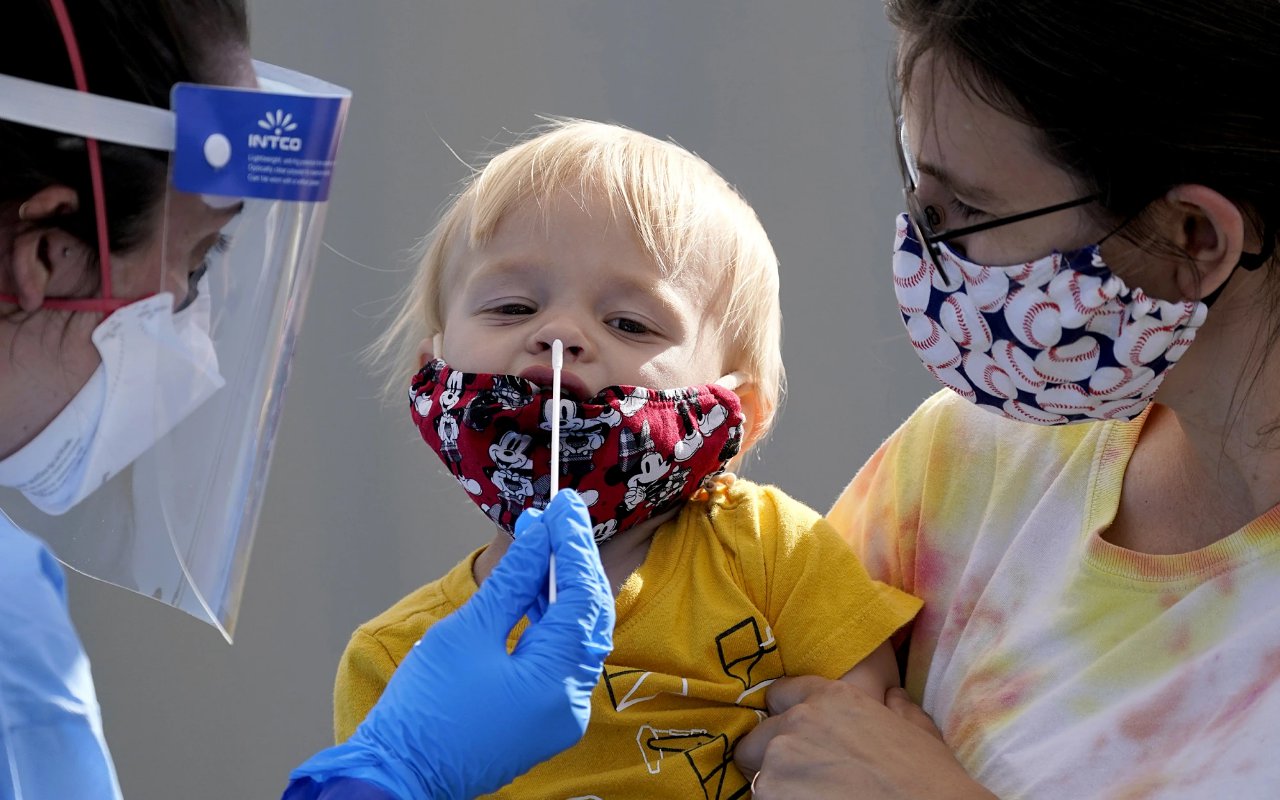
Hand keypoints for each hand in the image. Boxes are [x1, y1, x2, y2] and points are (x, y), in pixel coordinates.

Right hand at [287, 489, 613, 798]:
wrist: (398, 774)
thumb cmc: (424, 709)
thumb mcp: (466, 632)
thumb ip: (512, 581)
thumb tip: (539, 536)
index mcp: (556, 683)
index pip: (582, 597)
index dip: (572, 545)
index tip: (563, 504)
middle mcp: (571, 702)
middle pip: (588, 615)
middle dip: (573, 560)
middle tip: (559, 513)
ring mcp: (560, 713)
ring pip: (576, 634)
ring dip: (559, 586)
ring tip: (538, 539)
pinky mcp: (544, 716)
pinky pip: (559, 657)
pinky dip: (549, 619)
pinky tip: (532, 585)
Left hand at [734, 677, 995, 799]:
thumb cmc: (930, 780)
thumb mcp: (918, 730)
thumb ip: (894, 707)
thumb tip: (891, 696)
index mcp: (832, 698)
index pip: (778, 695)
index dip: (784, 719)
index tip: (794, 740)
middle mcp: (798, 721)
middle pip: (756, 739)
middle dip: (769, 759)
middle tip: (799, 782)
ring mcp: (780, 760)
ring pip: (757, 775)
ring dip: (777, 788)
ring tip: (810, 799)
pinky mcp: (771, 794)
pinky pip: (761, 799)